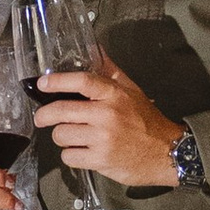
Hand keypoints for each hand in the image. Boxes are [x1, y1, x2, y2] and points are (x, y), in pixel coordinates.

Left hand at [32, 53, 183, 190]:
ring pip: (62, 135)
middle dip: (45, 115)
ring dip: (62, 137)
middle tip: (41, 117)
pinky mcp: (101, 161)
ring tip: (72, 136)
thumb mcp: (132, 91)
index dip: (57, 82)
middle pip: (62, 111)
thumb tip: (95, 49)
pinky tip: (81, 151)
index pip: (81, 82)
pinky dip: (71, 155)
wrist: (168, 153)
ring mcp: (103, 139)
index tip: (42, 84)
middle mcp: (107, 116)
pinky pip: (69, 156)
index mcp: (114, 95)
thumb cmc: (146, 120)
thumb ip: (110, 71)